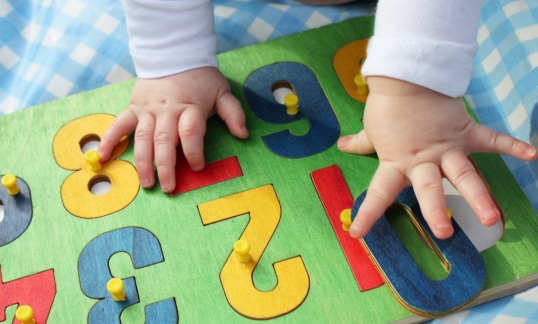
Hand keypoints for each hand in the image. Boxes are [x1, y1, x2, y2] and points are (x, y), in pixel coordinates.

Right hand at [98, 67, 248, 191]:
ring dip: (143, 162)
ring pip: (143, 138)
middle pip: (165, 141)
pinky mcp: (134, 108)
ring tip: (146, 184)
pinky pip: (120, 124)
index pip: (191, 133)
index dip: (194, 152)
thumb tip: (243, 135)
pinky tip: (103, 157)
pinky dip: (110, 140)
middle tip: (168, 187)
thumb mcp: (222, 92)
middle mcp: (167, 111)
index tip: (197, 167)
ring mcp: (148, 110)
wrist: (174, 54)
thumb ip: (233, 113)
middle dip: (166, 166)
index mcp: (190, 107)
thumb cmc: (201, 78)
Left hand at [338, 76, 536, 238]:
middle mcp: (422, 160)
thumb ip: (360, 142)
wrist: (406, 76)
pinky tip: (531, 155)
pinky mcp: (464, 131)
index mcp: (396, 162)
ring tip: (491, 218)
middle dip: (436, 211)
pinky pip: (491, 139)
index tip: (356, 234)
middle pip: (429, 188)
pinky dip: (511, 145)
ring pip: (463, 174)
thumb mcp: (371, 129)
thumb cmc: (387, 106)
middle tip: (443, 233)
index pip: (379, 193)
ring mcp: (446, 147)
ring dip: (477, 195)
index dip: (367, 214)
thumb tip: (341, 145)